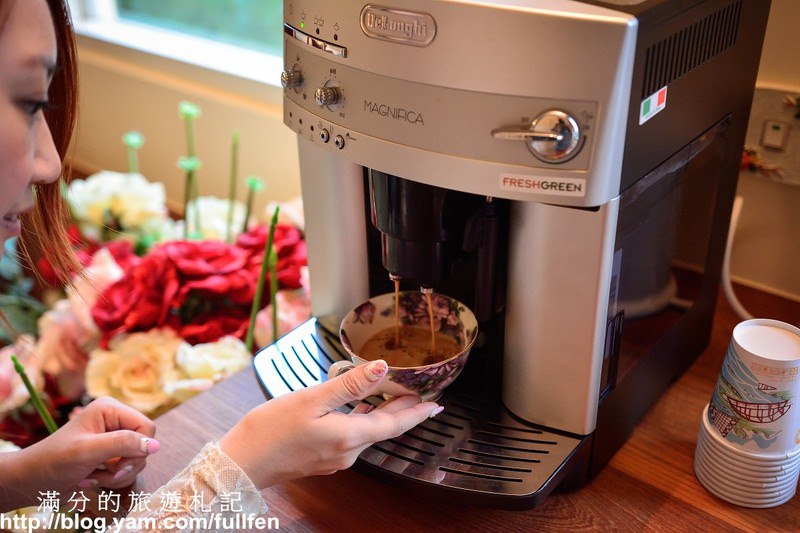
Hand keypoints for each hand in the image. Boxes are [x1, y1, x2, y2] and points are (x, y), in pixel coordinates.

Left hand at [0, 397, 157, 510]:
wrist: (32, 482)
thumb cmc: (54, 461)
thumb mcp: (88, 451)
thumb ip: (123, 444)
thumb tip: (156, 445)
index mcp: (110, 409)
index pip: (147, 427)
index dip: (139, 448)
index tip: (120, 465)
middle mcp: (114, 421)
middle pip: (144, 445)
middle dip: (126, 465)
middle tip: (106, 473)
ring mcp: (113, 440)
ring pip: (137, 460)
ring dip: (117, 475)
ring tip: (93, 476)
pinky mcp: (110, 456)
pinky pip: (126, 470)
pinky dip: (111, 479)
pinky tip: (90, 478)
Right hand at [219, 360, 441, 488]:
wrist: (239, 463)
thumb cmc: (269, 431)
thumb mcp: (311, 399)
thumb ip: (349, 385)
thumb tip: (381, 368)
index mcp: (348, 437)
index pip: (394, 424)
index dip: (417, 413)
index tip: (436, 405)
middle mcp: (346, 453)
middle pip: (383, 429)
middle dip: (403, 411)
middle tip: (421, 395)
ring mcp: (333, 459)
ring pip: (366, 433)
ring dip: (382, 415)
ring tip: (394, 397)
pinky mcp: (320, 459)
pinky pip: (350, 438)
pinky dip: (361, 421)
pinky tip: (358, 410)